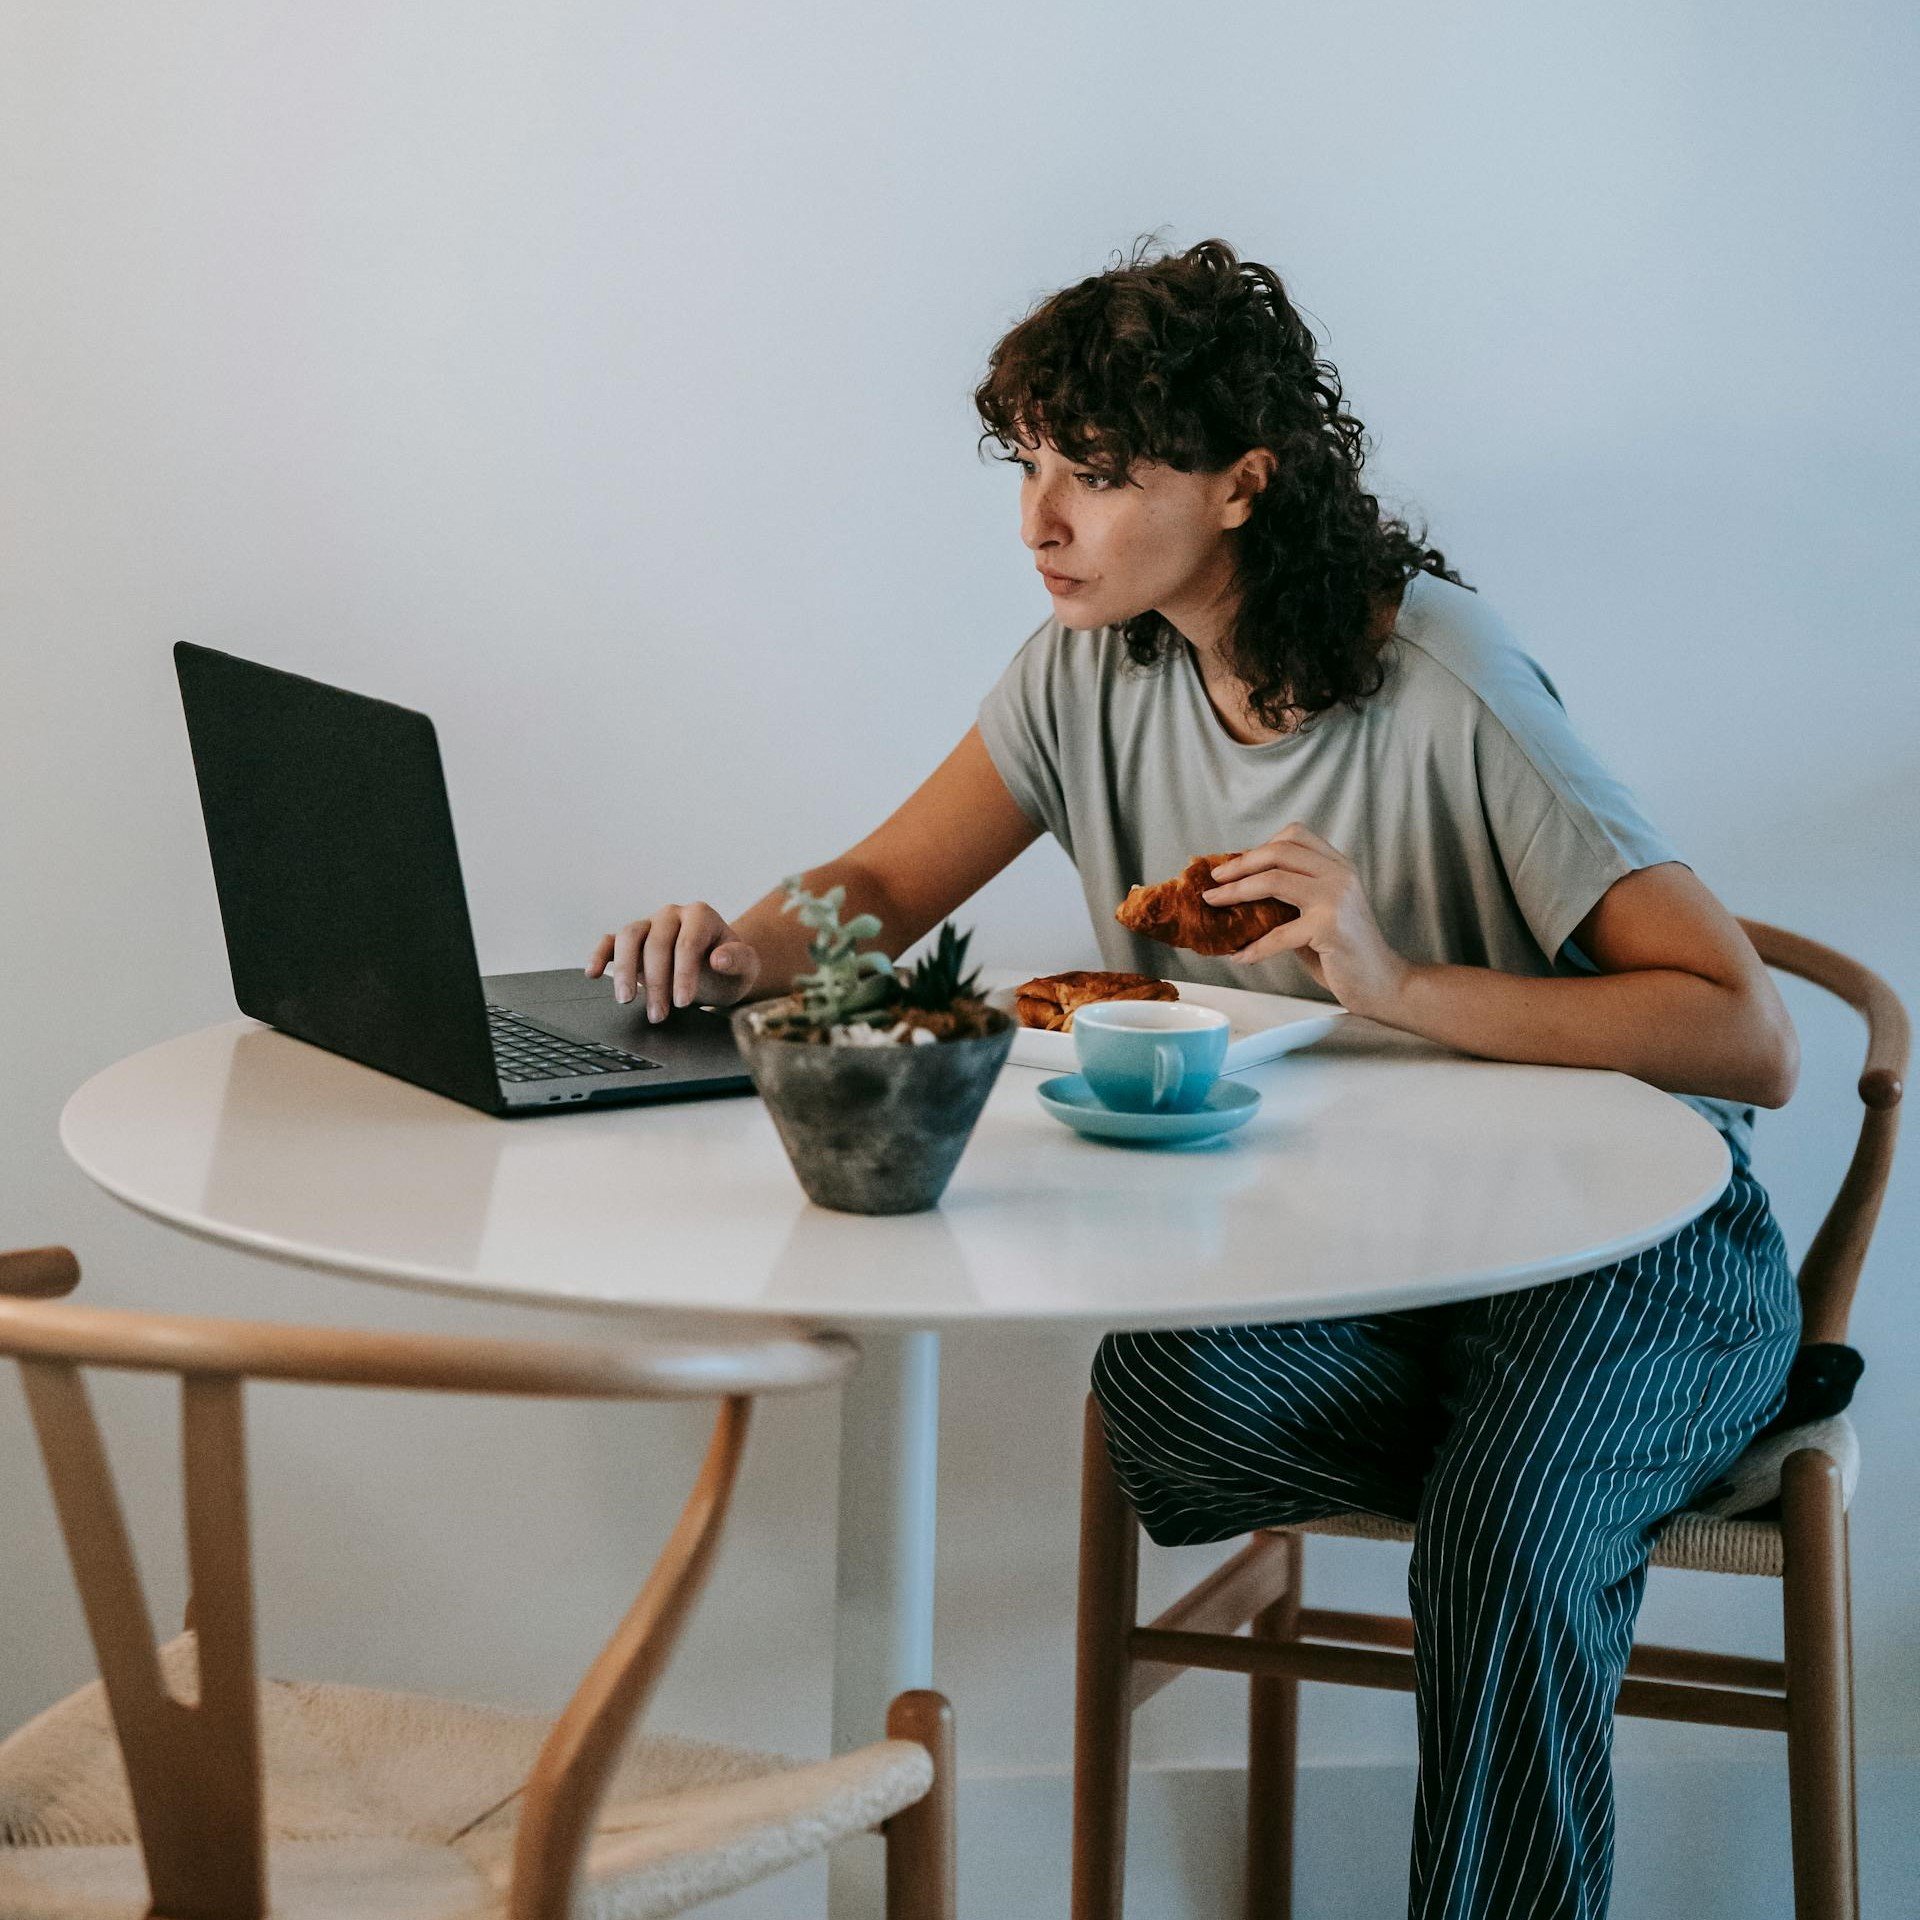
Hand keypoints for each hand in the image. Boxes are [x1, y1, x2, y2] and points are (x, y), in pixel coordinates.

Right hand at [586, 902, 761, 1022]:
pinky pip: (610, 942)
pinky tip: (592, 973)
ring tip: (626, 999)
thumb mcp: (746, 967)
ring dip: (624, 970)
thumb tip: (719, 958)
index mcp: (700, 915)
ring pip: (628, 937)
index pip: (687, 943)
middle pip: (656, 943)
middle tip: (658, 1015)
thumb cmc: (731, 968)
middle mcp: (672, 915)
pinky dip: (599, 955)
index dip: (683, 973)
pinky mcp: (632, 940)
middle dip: (656, 982)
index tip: (682, 1001)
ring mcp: (649, 924)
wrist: (718, 970)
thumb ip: (739, 959)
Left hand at [1202, 824, 1410, 1017]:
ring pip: (1273, 881)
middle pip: (1279, 852)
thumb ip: (1291, 897)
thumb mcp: (1319, 912)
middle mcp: (1340, 874)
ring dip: (1235, 893)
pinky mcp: (1330, 928)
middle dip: (1239, 865)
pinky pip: (1278, 934)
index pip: (1294, 836)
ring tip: (1214, 905)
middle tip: (1213, 881)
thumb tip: (1240, 891)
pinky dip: (1254, 948)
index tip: (1233, 866)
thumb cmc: (1344, 951)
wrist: (1383, 982)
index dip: (1258, 848)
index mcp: (1338, 865)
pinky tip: (1239, 957)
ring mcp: (1336, 898)